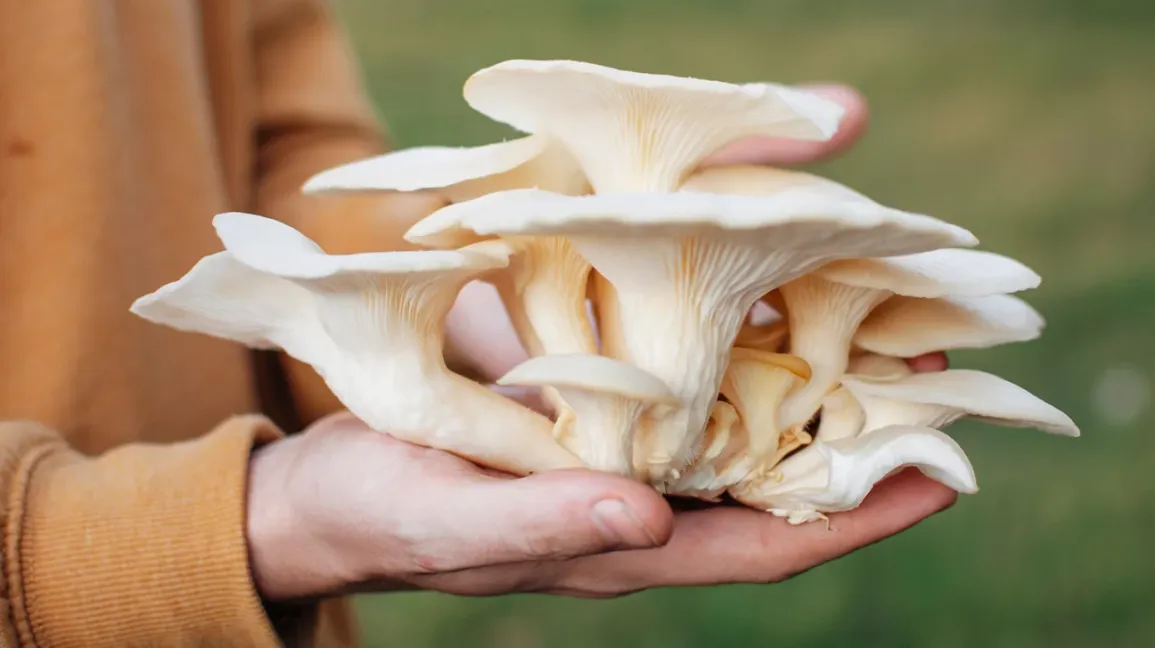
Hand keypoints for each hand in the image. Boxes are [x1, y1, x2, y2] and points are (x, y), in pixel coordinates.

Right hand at [245, 84, 955, 603]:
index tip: (936, 479)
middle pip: (770, 488)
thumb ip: (550, 524)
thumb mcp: (453, 521)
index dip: (853, 520)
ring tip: (873, 339)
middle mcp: (637, 509)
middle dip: (850, 447)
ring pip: (732, 435)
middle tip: (929, 386)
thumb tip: (655, 523)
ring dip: (803, 393)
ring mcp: (615, 464)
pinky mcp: (585, 420)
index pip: (764, 546)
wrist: (322, 491)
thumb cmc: (378, 515)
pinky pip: (677, 391)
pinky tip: (760, 309)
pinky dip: (728, 356)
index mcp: (618, 547)